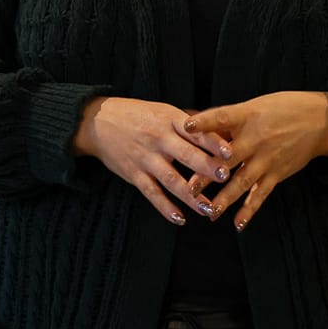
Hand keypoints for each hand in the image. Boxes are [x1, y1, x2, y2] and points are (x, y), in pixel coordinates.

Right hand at [71, 96, 234, 224]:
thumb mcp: (162, 110)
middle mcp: (158, 139)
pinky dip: (165, 207)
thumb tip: (218, 128)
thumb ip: (188, 122)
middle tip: (226, 177)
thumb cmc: (135, 115)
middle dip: (206, 167)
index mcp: (169, 120)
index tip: (230, 152)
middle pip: (186, 155)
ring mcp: (145, 158)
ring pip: (171, 179)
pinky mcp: (134, 174)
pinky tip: (180, 218)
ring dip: (191, 196)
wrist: (97, 122)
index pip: (195, 131)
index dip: (213, 142)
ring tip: (208, 208)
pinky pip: (152, 193)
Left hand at [185, 91, 327, 230]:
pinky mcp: (277, 173)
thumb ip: (224, 119)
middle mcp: (256, 138)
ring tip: (209, 212)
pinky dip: (250, 209)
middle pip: (228, 157)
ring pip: (242, 181)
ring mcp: (267, 158)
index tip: (185, 126)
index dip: (204, 122)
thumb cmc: (281, 109)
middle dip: (208, 174)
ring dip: (225, 199)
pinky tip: (238, 224)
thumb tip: (189, 120)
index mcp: (247, 116)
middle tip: (189, 188)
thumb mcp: (253, 106)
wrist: (320, 121)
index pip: (221, 117)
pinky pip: (261, 194)